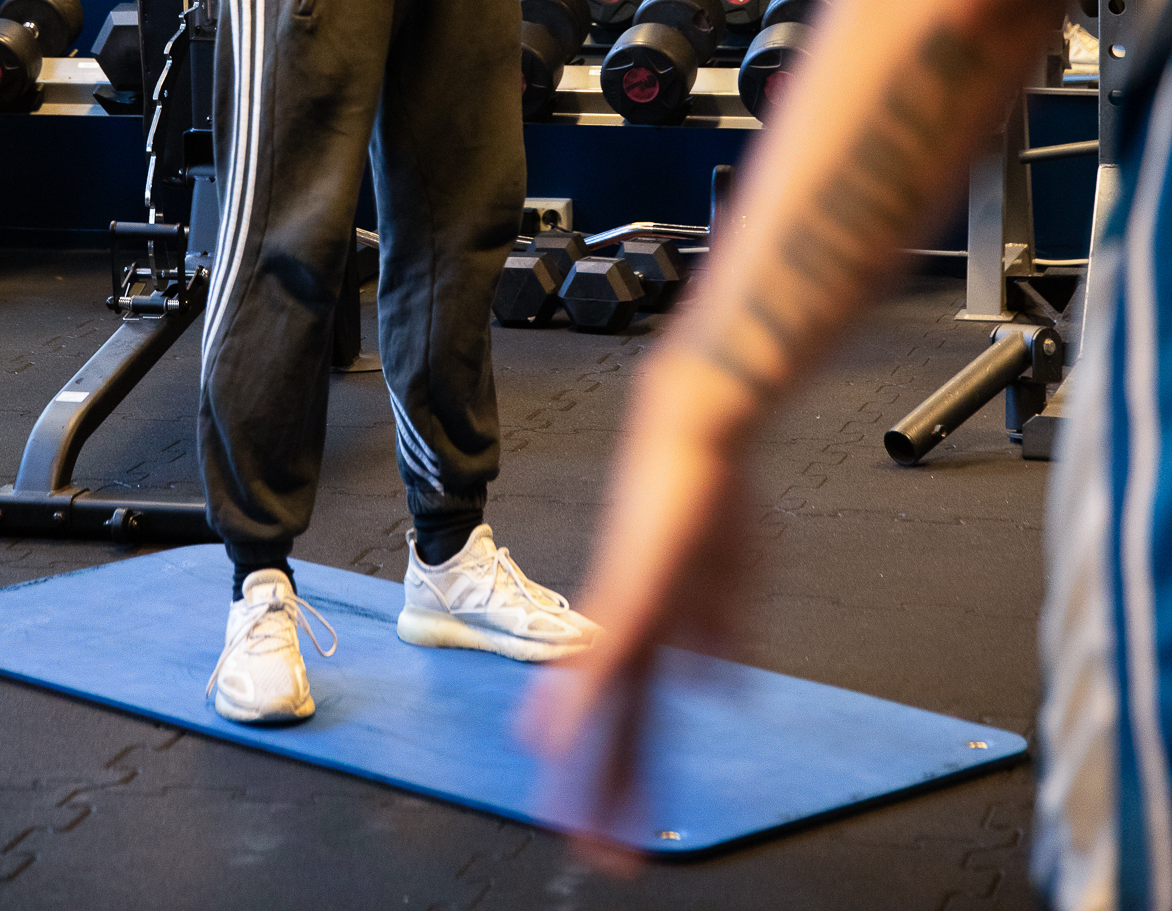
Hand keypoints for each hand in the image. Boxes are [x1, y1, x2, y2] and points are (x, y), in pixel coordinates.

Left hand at [520, 348, 753, 865]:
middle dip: (606, 794)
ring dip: (589, 770)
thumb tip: (721, 695)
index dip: (630, 776)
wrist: (699, 430)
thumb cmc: (715, 493)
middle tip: (591, 854)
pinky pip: (599, 655)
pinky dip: (575, 702)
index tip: (623, 828)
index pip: (638, 722)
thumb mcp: (733, 580)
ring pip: (598, 708)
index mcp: (659, 634)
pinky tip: (552, 737)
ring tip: (572, 826)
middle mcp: (635, 629)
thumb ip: (720, 636)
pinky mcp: (627, 587)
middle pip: (616, 729)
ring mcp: (626, 609)